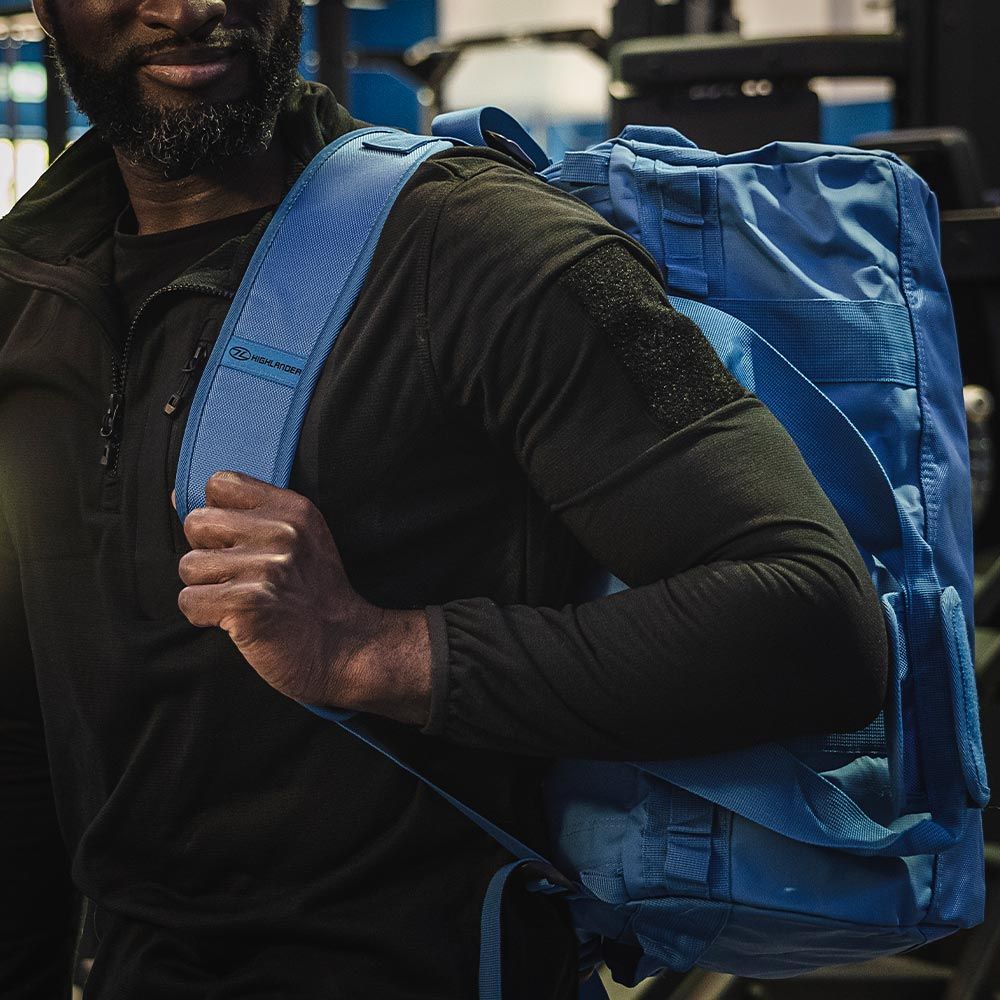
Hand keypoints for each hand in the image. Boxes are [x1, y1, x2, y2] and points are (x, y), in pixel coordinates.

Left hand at [174, 471, 431, 724]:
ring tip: (241, 599)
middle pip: (196, 523)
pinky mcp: (247, 603)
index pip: (220, 483)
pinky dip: (205, 616)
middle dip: (208, 553)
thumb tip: (178, 497)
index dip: (217, 513)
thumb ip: (250, 515)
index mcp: (293, 509)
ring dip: (207, 589)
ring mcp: (266, 568)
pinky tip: (237, 619)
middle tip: (240, 576)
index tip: (235, 541)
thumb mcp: (300, 538)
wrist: (344, 648)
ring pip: (188, 566)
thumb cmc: (313, 595)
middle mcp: (282, 533)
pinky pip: (189, 601)